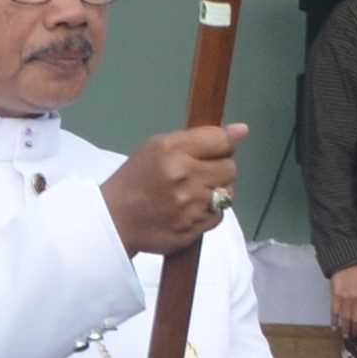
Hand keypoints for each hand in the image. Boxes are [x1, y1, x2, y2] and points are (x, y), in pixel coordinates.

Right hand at [105, 122, 247, 258]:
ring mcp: (191, 205)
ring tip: (191, 194)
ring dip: (215, 192)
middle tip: (199, 174)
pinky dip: (209, 212)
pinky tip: (189, 210)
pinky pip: (219, 214)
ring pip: (228, 192)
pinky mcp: (195, 228)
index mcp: (172, 151)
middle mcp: (184, 176)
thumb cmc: (136, 179)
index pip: (222, 141)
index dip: (223, 145)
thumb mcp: (158, 148)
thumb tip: (243, 129)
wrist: (113, 220)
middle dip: (219, 169)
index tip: (215, 150)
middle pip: (230, 168)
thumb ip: (200, 138)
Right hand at [326, 262, 356, 332]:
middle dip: (356, 330)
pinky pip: (335, 312)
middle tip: (355, 336)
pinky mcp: (336, 296)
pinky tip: (334, 327)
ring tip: (346, 336)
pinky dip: (334, 321)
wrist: (346, 263)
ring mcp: (346, 298)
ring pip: (346, 318)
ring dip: (346, 328)